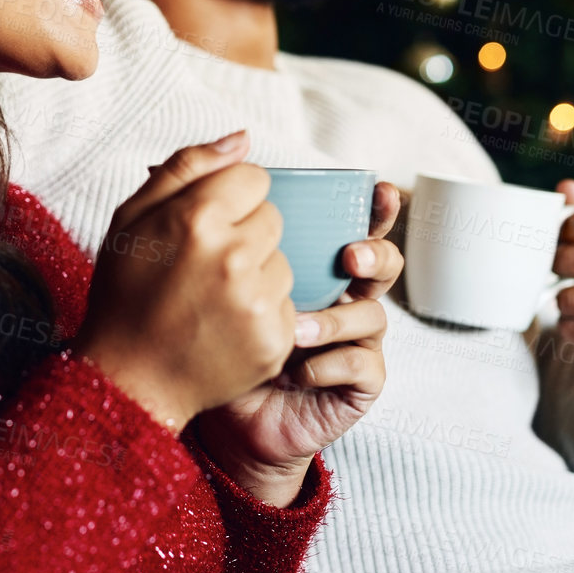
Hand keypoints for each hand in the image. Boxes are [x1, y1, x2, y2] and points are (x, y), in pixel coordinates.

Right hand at [74, 131, 297, 431]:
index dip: (229, 198)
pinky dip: (263, 313)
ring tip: (214, 299)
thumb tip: (243, 138)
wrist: (129, 378)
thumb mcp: (132, 218)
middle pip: (273, 218)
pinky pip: (287, 303)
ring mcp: (257, 301)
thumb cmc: (125, 293)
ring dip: (258, 273)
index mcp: (197, 218)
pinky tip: (227, 326)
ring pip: (283, 261)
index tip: (204, 225)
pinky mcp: (275, 338)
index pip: (254, 178)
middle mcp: (233, 257)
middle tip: (205, 266)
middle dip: (246, 234)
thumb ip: (186, 167)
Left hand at [194, 182, 399, 506]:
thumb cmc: (217, 340)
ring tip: (297, 326)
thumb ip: (208, 215)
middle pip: (383, 264)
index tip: (374, 188)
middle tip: (349, 253)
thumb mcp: (208, 276)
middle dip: (376, 252)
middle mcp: (342, 298)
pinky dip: (331, 364)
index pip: (352, 226)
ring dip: (338, 318)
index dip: (373, 208)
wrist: (219, 415)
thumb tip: (189, 157)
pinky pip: (363, 366)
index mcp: (316, 265)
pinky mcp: (355, 385)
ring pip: (374, 315)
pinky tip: (297, 369)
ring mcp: (353, 341)